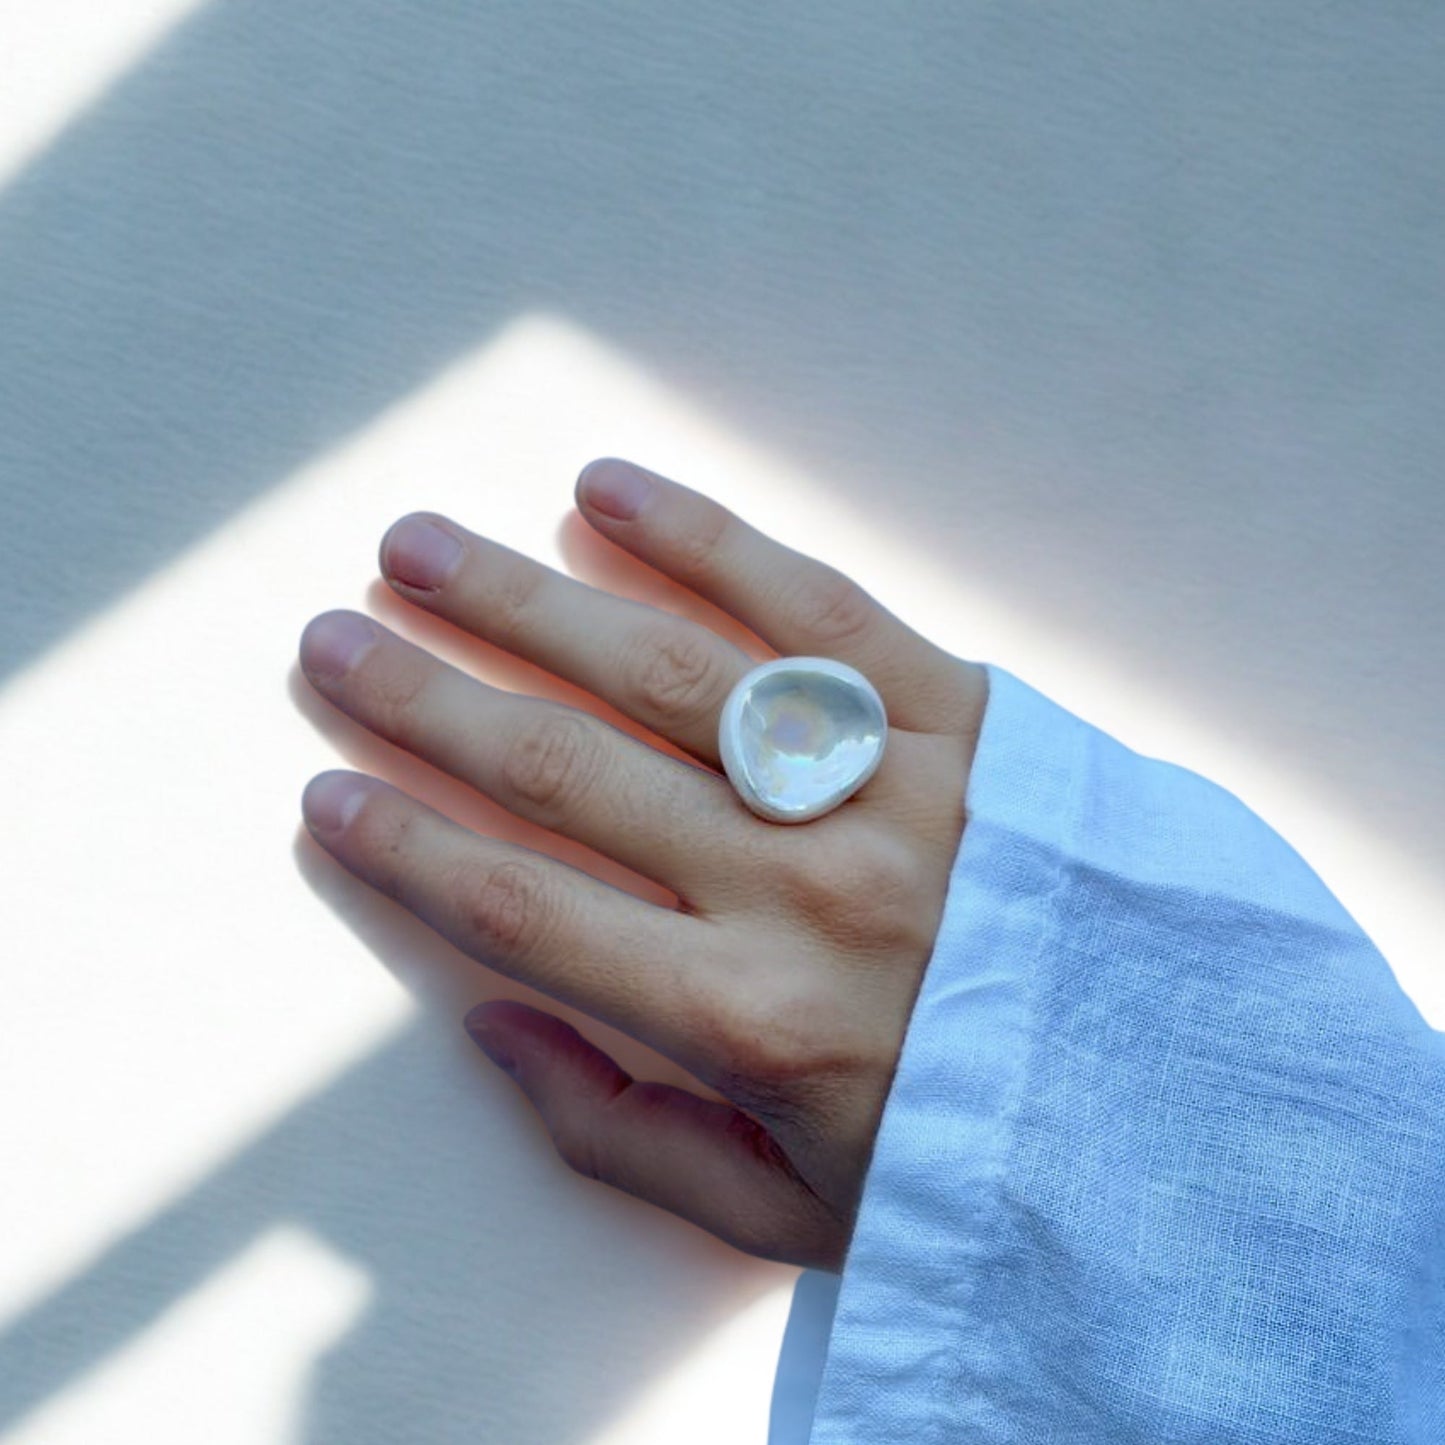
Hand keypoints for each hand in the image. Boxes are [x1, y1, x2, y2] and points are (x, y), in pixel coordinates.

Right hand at [298, 459, 987, 1271]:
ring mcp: (888, 784)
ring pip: (664, 666)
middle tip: (332, 642)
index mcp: (745, 1016)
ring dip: (521, 599)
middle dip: (425, 700)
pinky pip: (816, 603)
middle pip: (563, 767)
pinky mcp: (967, 711)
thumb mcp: (785, 1213)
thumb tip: (489, 1020)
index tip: (326, 792)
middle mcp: (802, 887)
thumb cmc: (965, 1152)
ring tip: (418, 548)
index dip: (402, 846)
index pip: (516, 907)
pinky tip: (607, 493)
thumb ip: (618, 1138)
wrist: (1186, 1098)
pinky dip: (704, 538)